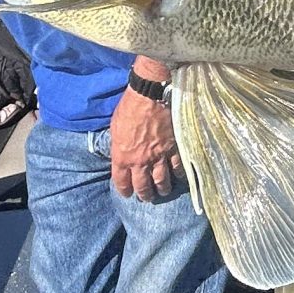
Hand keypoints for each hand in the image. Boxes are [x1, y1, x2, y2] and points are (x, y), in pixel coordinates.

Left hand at [108, 86, 185, 201]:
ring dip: (161, 189)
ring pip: (161, 181)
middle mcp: (140, 162)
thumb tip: (121, 152)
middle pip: (143, 186)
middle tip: (146, 197)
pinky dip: (178, 174)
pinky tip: (178, 177)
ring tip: (163, 191)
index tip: (127, 193)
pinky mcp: (174, 149)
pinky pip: (178, 168)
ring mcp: (159, 157)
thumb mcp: (115, 127)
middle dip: (144, 194)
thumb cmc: (130, 107)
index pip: (122, 182)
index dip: (125, 190)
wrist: (151, 95)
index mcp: (122, 157)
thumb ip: (119, 145)